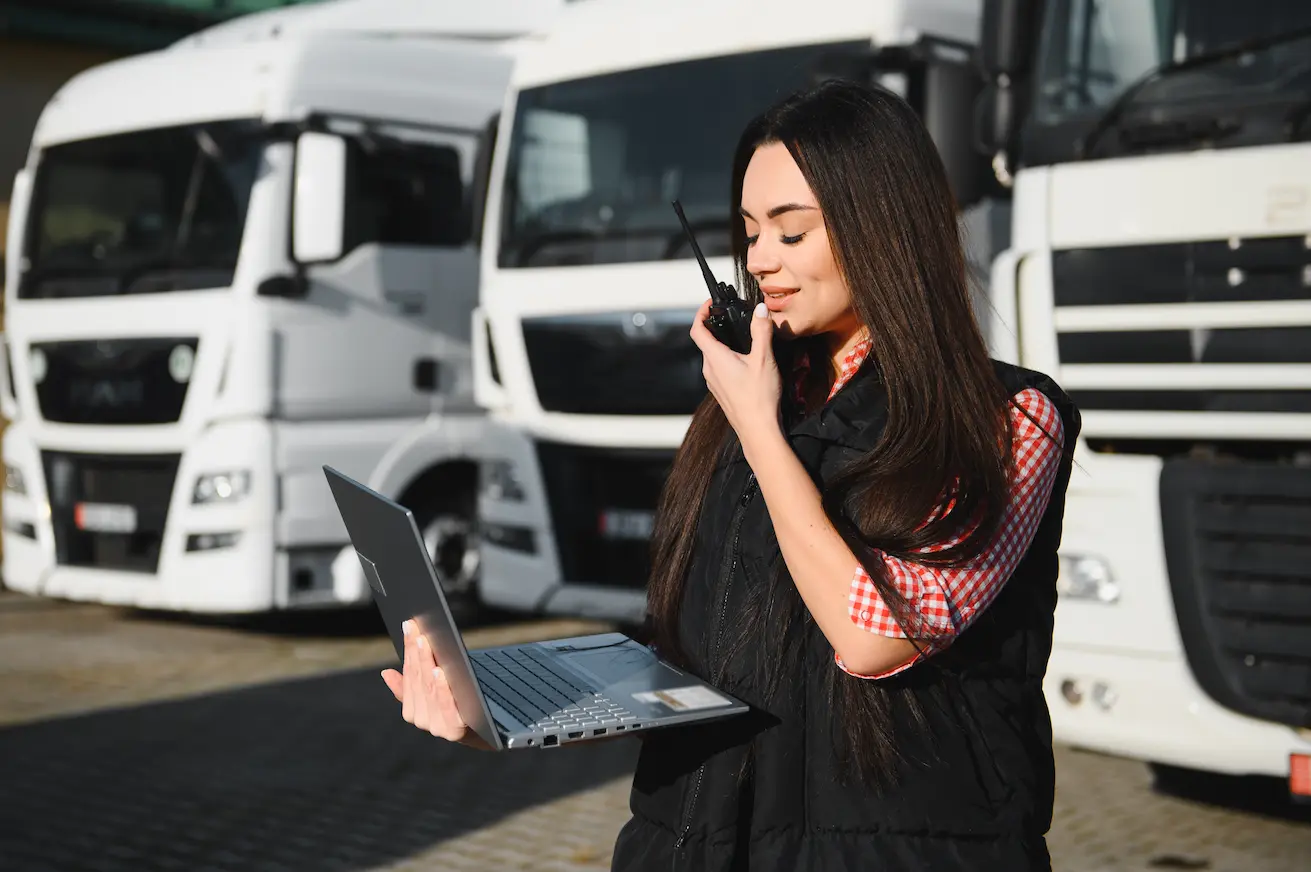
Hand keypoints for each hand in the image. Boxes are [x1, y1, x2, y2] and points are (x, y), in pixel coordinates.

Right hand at [381, 620, 491, 749]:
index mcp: (411, 710)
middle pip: (418, 680)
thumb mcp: (434, 695)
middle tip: (419, 632)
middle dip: (417, 653)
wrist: (486, 734)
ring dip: (426, 666)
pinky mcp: (454, 731)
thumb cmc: (459, 708)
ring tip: (425, 646)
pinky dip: (441, 688)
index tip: (410, 626)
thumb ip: (408, 687)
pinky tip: (440, 672)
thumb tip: (386, 673)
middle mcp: (421, 719)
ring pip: (428, 690)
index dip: (409, 649)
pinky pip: (445, 706)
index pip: (409, 674)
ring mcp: (436, 727)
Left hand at [690, 298, 782, 456]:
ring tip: (741, 338)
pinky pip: (720, 370)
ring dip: (723, 345)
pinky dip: (728, 360)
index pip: (697, 330)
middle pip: (706, 342)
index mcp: (714, 358)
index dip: (700, 313)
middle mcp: (709, 370)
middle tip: (730, 318)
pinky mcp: (721, 392)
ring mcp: (714, 383)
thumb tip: (759, 309)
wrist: (758, 430)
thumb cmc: (759, 398)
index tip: (710, 305)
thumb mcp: (763, 359)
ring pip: (713, 357)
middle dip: (716, 328)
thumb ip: (761, 331)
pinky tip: (746, 363)